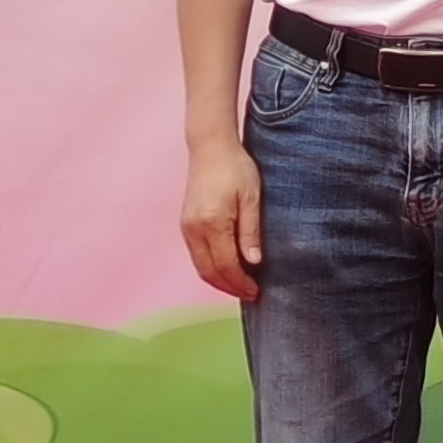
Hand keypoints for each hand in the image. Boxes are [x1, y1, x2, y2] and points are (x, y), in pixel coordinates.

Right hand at [181, 133, 263, 300]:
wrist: (210, 148)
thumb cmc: (236, 168)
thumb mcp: (251, 198)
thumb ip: (250, 231)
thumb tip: (253, 262)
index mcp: (212, 223)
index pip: (226, 265)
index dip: (241, 283)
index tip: (256, 291)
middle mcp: (194, 229)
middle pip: (209, 271)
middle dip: (229, 287)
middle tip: (250, 294)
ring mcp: (187, 227)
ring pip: (200, 266)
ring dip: (219, 280)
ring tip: (240, 286)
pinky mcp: (186, 224)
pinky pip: (196, 255)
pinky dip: (211, 267)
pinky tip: (226, 268)